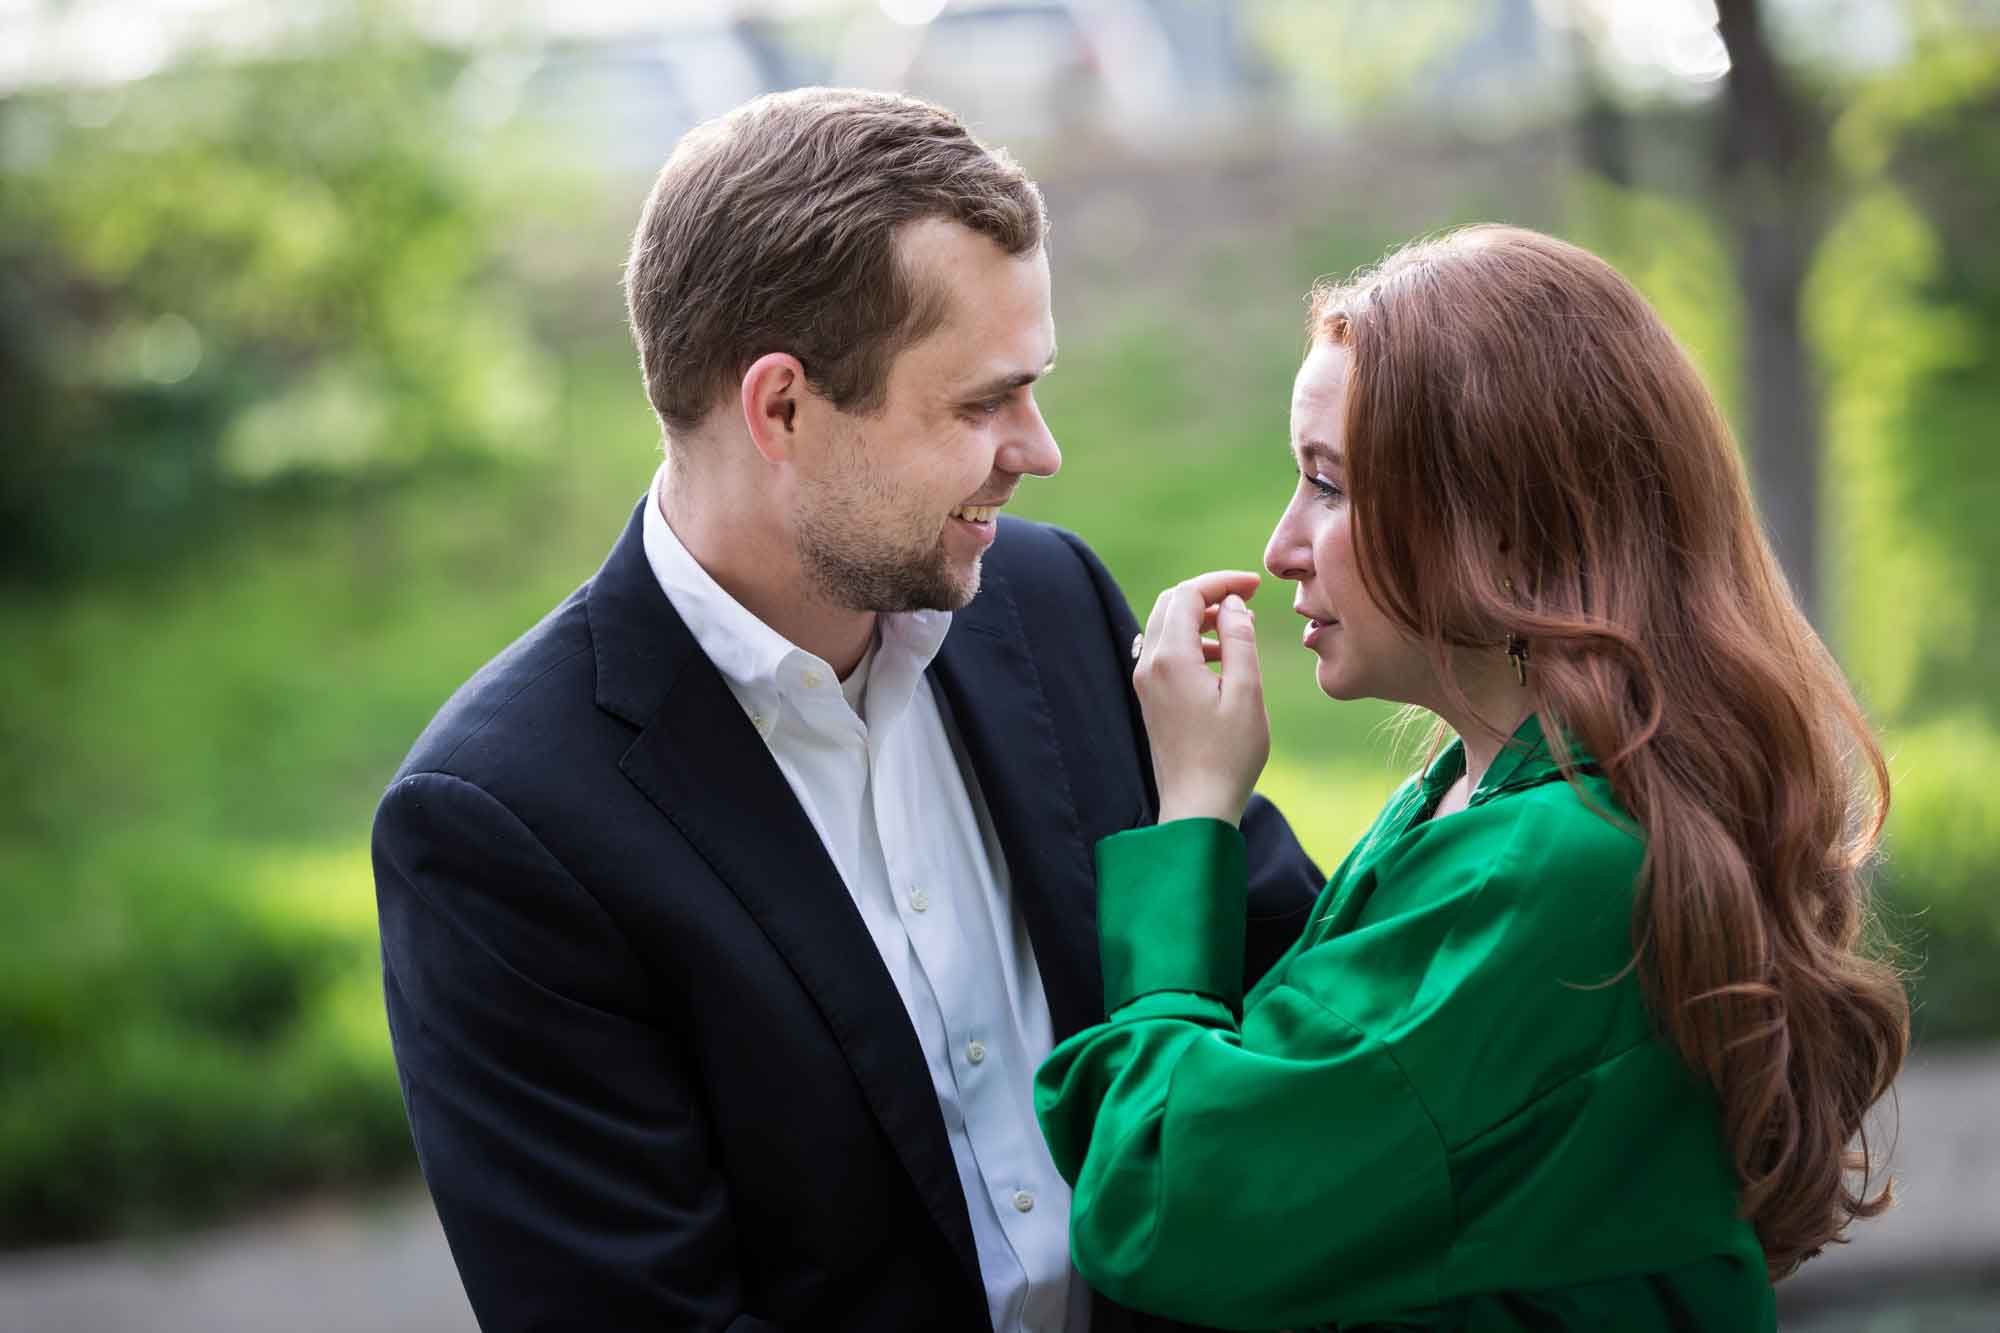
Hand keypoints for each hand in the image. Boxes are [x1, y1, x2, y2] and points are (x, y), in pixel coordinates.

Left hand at [1132, 570, 1269, 825]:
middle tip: (1247, 598)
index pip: (1187, 595)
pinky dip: (1191, 642)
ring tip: (1239, 628)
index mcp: (1171, 659)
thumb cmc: (1228, 755)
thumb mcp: (1247, 692)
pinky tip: (1221, 659)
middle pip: (1170, 604)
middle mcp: (1149, 665)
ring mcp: (1145, 683)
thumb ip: (1240, 640)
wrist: (1197, 806)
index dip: (1221, 582)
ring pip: (1165, 627)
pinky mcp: (1150, 698)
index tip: (1256, 585)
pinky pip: (1164, 652)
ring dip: (1200, 618)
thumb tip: (1232, 604)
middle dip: (1208, 594)